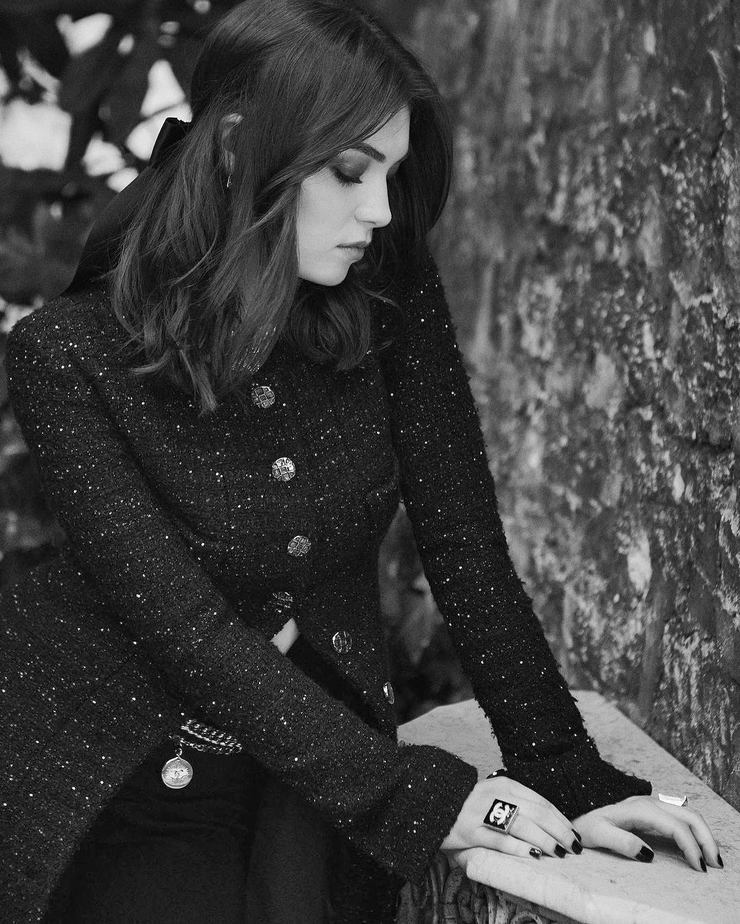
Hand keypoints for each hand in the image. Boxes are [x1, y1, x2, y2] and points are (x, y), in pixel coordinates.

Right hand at [441, 776, 582, 858]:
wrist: (432, 800)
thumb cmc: (469, 803)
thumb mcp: (494, 794)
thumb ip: (517, 802)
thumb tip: (549, 823)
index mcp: (505, 785)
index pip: (541, 801)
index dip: (561, 818)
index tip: (574, 832)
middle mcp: (496, 795)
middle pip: (537, 813)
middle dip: (560, 831)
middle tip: (574, 846)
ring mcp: (483, 813)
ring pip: (522, 825)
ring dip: (545, 840)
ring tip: (559, 852)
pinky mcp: (471, 831)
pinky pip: (500, 840)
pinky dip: (519, 848)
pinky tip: (534, 855)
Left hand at [573, 795, 722, 871]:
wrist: (577, 813)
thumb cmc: (585, 825)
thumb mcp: (597, 834)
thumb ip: (620, 842)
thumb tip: (648, 854)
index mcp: (639, 808)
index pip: (674, 825)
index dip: (690, 845)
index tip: (698, 868)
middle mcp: (649, 802)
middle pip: (688, 815)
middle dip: (706, 838)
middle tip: (715, 863)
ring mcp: (651, 805)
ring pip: (688, 813)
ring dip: (703, 833)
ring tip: (712, 857)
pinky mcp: (652, 811)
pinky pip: (680, 817)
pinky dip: (695, 830)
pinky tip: (697, 846)